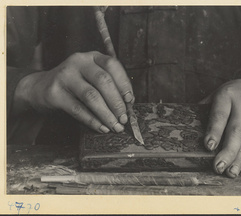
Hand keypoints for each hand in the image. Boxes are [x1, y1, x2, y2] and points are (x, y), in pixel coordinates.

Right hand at [13, 51, 133, 132]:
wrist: (40, 88)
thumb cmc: (74, 84)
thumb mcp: (91, 77)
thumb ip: (108, 86)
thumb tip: (128, 106)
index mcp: (92, 57)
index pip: (113, 65)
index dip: (124, 83)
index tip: (130, 100)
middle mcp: (78, 62)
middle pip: (103, 81)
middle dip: (117, 103)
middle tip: (123, 119)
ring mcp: (65, 76)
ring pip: (91, 96)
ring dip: (106, 114)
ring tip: (115, 126)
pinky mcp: (55, 92)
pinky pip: (78, 109)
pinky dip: (92, 120)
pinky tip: (101, 128)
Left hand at [201, 77, 240, 177]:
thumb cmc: (233, 94)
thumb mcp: (217, 94)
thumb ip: (204, 108)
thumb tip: (187, 126)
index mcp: (228, 96)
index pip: (220, 115)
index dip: (214, 131)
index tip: (209, 146)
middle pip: (236, 131)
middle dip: (227, 151)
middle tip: (218, 167)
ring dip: (239, 158)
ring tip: (230, 172)